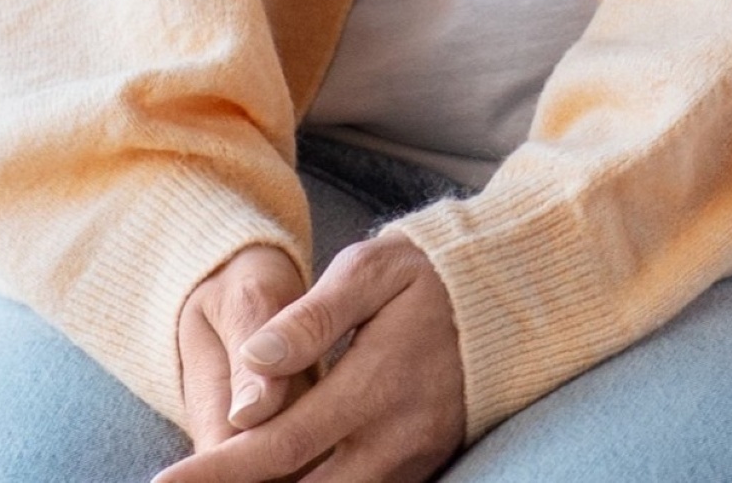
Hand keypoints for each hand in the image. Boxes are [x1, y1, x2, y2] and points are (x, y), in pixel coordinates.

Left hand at [160, 231, 467, 482]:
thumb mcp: (373, 270)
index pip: (279, 444)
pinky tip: (275, 480)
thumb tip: (256, 358)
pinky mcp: (421, 467)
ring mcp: (410, 461)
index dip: (218, 472)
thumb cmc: (431, 275)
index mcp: (373, 386)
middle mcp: (393, 439)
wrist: (514, 299)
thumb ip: (313, 315)